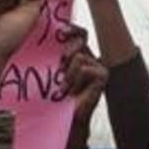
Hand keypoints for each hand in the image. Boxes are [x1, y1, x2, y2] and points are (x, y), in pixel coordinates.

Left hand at [61, 27, 106, 148]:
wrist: (66, 118)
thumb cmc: (56, 96)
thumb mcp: (52, 72)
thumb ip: (53, 55)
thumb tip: (45, 38)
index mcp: (78, 54)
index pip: (78, 33)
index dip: (71, 29)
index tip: (61, 32)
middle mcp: (90, 57)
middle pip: (80, 40)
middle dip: (66, 51)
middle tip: (60, 66)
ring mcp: (99, 66)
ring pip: (79, 56)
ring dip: (67, 74)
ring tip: (64, 88)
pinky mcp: (103, 75)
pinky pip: (85, 68)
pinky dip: (75, 81)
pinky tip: (72, 93)